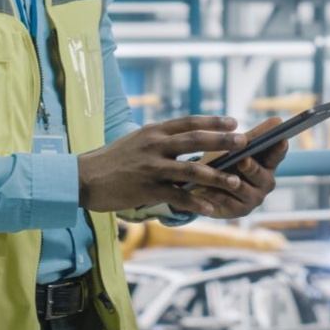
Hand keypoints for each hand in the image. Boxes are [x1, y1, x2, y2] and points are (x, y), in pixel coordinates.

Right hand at [78, 116, 248, 216]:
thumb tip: (183, 139)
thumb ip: (160, 140)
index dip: (212, 122)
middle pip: (194, 140)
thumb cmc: (112, 160)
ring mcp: (152, 167)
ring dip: (216, 176)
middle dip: (222, 142)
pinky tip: (211, 208)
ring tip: (236, 181)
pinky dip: (196, 202)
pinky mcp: (148, 188)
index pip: (188, 122)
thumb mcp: (136, 141)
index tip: (233, 122)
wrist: (84, 178)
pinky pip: (178, 196)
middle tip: (244, 143)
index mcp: (153, 132)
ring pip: (191, 169)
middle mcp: (155, 145)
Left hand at [188, 116, 287, 218]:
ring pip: (245, 191)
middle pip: (262, 176)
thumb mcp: (237, 147)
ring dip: (234, 184)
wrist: (207, 183)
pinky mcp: (237, 211)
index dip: (279, 148)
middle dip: (253, 168)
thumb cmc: (227, 159)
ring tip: (228, 179)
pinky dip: (216, 195)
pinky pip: (227, 203)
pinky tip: (205, 189)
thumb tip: (278, 119)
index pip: (277, 155)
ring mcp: (252, 199)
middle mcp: (264, 183)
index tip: (281, 139)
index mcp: (267, 164)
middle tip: (243, 161)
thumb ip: (254, 136)